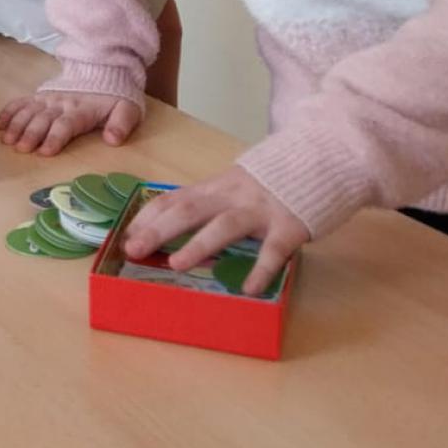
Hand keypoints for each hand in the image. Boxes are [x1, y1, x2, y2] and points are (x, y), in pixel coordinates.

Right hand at [0, 88, 142, 154]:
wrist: (103, 71)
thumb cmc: (114, 98)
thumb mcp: (128, 110)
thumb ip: (121, 124)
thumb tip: (112, 140)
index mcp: (82, 110)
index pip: (65, 124)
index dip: (54, 138)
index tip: (44, 152)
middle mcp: (61, 104)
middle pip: (43, 119)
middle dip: (30, 133)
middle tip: (20, 148)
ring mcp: (47, 99)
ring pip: (28, 111)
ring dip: (16, 125)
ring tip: (7, 140)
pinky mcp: (39, 96)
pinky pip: (21, 102)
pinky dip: (8, 112)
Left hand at [120, 166, 308, 296]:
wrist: (321, 160)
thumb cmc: (271, 181)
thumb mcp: (233, 186)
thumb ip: (209, 203)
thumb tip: (171, 226)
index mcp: (214, 187)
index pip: (172, 199)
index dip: (147, 217)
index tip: (126, 236)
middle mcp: (231, 196)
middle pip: (188, 210)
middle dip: (158, 230)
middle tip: (134, 250)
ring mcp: (260, 210)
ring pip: (224, 226)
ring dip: (199, 245)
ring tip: (176, 264)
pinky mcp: (289, 225)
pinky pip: (273, 250)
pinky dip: (260, 270)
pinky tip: (247, 288)